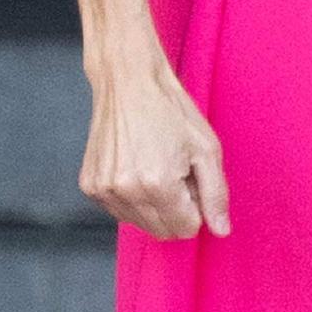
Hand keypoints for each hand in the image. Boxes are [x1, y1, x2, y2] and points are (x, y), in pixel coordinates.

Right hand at [79, 54, 231, 238]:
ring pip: (139, 223)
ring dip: (152, 205)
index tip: (191, 179)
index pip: (185, 228)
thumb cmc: (170, 109)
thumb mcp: (206, 147)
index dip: (195, 206)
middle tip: (176, 171)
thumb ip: (216, 193)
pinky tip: (136, 165)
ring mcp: (104, 190)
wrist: (128, 81)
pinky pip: (119, 210)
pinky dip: (131, 197)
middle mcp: (127, 191)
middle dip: (175, 209)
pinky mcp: (90, 185)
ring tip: (155, 165)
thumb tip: (221, 230)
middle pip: (162, 231)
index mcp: (159, 184)